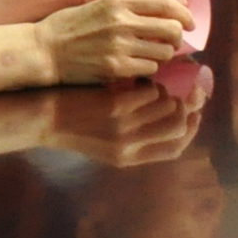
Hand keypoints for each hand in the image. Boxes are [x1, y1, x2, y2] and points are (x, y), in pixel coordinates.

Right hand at [37, 0, 195, 86]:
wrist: (43, 49)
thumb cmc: (69, 27)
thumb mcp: (99, 5)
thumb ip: (130, 7)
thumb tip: (162, 13)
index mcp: (120, 1)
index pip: (166, 3)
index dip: (184, 13)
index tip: (188, 21)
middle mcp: (122, 22)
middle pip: (171, 28)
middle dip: (178, 36)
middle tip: (175, 42)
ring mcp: (120, 46)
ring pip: (164, 51)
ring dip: (164, 55)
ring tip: (155, 55)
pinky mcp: (115, 67)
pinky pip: (149, 69)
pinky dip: (149, 68)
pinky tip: (140, 67)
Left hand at [38, 80, 206, 167]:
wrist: (42, 120)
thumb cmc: (75, 129)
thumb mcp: (106, 146)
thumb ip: (136, 140)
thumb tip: (170, 119)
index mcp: (130, 158)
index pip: (175, 148)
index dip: (191, 129)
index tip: (195, 113)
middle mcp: (130, 146)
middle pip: (178, 126)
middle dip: (186, 106)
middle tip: (183, 90)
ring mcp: (123, 125)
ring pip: (167, 104)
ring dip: (166, 91)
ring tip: (154, 85)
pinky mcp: (115, 105)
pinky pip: (149, 90)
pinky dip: (149, 82)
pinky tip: (139, 79)